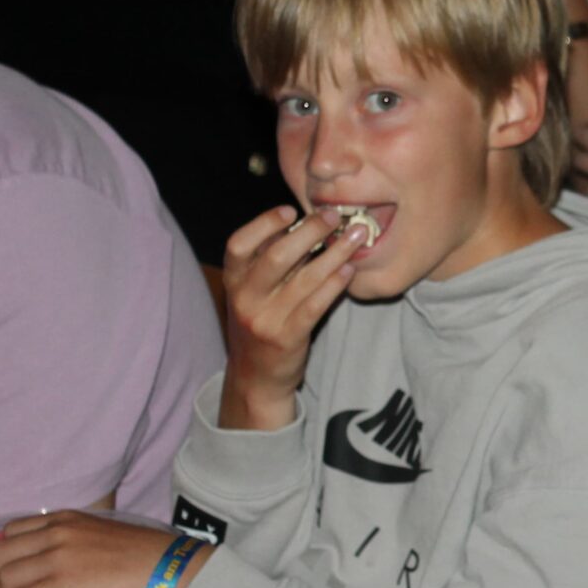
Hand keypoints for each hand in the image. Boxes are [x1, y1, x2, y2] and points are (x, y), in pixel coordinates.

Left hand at [0, 511, 188, 587]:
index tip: (3, 572)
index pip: (11, 530)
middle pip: (1, 554)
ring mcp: (58, 557)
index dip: (0, 555)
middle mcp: (56, 532)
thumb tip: (54, 569)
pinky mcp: (64, 583)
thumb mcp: (100, 535)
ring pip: (8, 578)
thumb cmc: (142, 555)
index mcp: (64, 518)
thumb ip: (72, 542)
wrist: (165, 568)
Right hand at [218, 206, 367, 430]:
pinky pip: (316, 305)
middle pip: (276, 256)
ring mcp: (265, 320)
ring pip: (303, 279)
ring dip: (333, 253)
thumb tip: (301, 221)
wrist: (256, 377)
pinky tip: (349, 269)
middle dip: (309, 231)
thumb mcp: (252, 291)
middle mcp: (244, 299)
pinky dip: (335, 284)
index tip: (290, 210)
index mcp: (232, 281)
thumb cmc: (260, 322)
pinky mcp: (287, 338)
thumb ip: (268, 260)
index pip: (238, 244)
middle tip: (334, 216)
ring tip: (355, 236)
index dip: (264, 224)